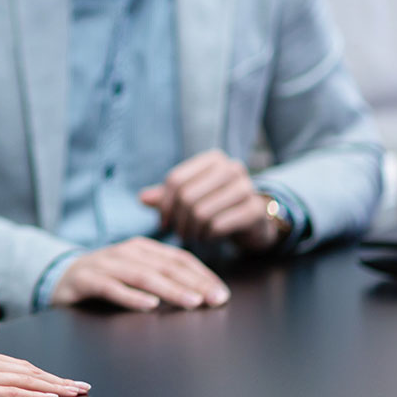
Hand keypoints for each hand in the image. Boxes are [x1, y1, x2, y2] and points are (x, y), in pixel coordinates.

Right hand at [0, 345, 89, 396]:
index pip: (19, 366)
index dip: (45, 374)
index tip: (64, 381)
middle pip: (29, 371)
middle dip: (58, 379)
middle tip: (82, 387)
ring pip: (26, 380)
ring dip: (55, 387)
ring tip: (75, 393)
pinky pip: (11, 392)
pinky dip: (35, 395)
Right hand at [50, 236, 229, 310]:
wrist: (58, 278)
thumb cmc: (105, 279)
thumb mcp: (134, 273)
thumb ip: (161, 277)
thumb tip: (201, 292)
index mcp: (141, 248)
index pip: (178, 258)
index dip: (202, 275)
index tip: (222, 293)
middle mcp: (125, 252)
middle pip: (164, 266)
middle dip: (193, 283)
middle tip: (215, 300)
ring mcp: (104, 265)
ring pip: (142, 276)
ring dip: (170, 289)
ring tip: (192, 302)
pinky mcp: (85, 280)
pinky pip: (111, 288)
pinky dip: (131, 296)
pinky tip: (149, 305)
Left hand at [139, 150, 281, 251]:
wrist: (253, 222)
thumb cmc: (216, 206)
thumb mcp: (189, 198)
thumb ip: (165, 197)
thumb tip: (142, 198)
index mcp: (213, 159)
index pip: (175, 180)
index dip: (164, 205)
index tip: (164, 222)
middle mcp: (231, 168)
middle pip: (187, 196)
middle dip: (178, 221)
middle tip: (180, 234)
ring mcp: (246, 188)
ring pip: (201, 212)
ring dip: (192, 231)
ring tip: (194, 236)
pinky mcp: (254, 210)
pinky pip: (217, 226)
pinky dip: (208, 236)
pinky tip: (209, 237)